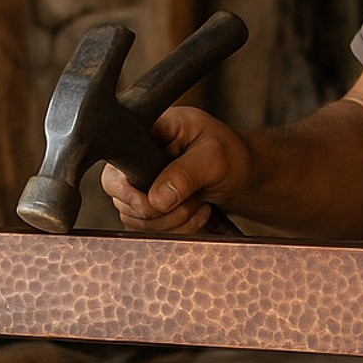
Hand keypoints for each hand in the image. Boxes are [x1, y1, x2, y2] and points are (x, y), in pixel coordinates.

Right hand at [100, 106, 252, 233]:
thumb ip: (185, 174)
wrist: (244, 176)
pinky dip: (175, 230)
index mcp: (150, 132)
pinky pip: (150, 229)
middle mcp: (139, 157)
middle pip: (124, 199)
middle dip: (161, 212)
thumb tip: (156, 199)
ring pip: (137, 219)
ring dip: (172, 223)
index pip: (118, 167)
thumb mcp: (215, 158)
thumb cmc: (233, 156)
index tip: (159, 202)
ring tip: (199, 205)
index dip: (133, 192)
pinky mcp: (151, 204)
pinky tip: (196, 215)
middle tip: (193, 201)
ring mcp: (142, 183)